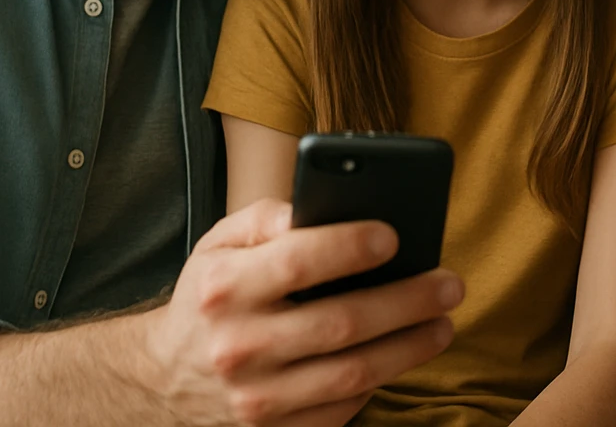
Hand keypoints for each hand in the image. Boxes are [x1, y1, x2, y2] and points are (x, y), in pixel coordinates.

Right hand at [141, 199, 462, 425]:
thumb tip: (311, 208)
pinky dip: (379, 380)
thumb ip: (265, 217)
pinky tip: (401, 354)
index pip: (297, 262)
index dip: (351, 247)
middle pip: (341, 322)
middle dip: (407, 301)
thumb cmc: (212, 297)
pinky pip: (343, 407)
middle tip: (450, 285)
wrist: (165, 380)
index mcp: (224, 289)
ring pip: (354, 373)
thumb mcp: (219, 244)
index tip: (395, 236)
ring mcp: (256, 399)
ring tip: (443, 323)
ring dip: (410, 347)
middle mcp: (238, 346)